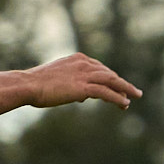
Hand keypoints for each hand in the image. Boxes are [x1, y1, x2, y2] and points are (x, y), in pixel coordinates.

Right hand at [26, 53, 140, 109]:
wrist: (27, 85)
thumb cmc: (35, 85)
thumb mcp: (55, 80)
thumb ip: (69, 84)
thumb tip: (80, 95)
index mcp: (77, 59)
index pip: (99, 68)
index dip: (110, 78)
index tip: (117, 86)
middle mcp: (83, 63)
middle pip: (108, 73)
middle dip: (121, 83)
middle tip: (133, 92)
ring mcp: (84, 75)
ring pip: (112, 80)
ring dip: (125, 89)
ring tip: (136, 96)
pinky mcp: (83, 87)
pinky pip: (106, 92)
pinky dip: (117, 98)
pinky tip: (125, 104)